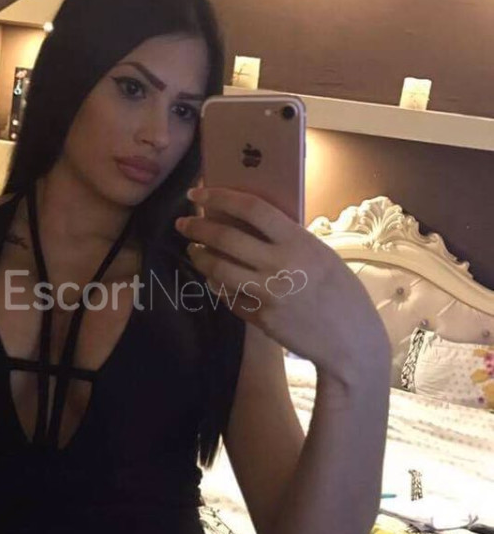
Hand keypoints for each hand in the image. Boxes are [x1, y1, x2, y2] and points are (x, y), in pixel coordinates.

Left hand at [175, 186, 391, 389]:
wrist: (351, 340)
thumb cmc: (340, 292)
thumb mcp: (319, 255)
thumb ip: (287, 240)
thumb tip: (246, 222)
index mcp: (299, 241)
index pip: (251, 208)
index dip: (219, 197)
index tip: (197, 193)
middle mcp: (280, 265)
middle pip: (225, 238)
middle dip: (197, 228)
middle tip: (183, 224)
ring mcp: (268, 294)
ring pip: (218, 270)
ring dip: (200, 258)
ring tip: (194, 251)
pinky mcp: (261, 320)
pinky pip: (230, 298)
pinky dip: (219, 287)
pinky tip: (215, 280)